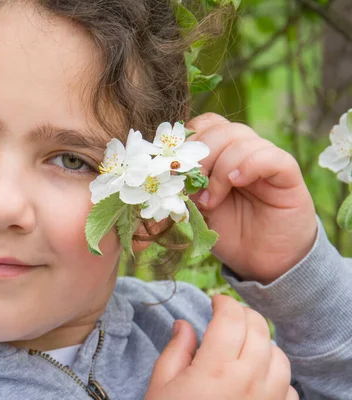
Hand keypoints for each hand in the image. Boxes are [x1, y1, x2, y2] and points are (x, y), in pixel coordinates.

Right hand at [145, 295, 297, 399]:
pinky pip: (288, 386)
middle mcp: (248, 381)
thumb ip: (176, 349)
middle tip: (228, 316)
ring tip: (243, 344)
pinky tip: (256, 376)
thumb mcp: (161, 384)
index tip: (215, 301)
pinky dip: (276, 374)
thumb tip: (185, 324)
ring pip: (279, 355)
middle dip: (243, 315)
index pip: (231, 318)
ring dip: (263, 342)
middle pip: (259, 330)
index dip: (223, 303)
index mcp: (215, 368)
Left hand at [186, 113, 316, 283]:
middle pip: (219, 129)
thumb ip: (181, 189)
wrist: (260, 260)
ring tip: (211, 200)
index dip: (186, 141)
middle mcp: (243, 150)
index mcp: (221, 153)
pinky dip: (247, 166)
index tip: (173, 168)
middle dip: (198, 156)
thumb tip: (156, 178)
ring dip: (218, 169)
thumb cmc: (228, 231)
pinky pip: (269, 156)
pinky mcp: (287, 173)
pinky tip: (235, 183)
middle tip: (191, 187)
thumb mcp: (195, 209)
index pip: (202, 126)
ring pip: (240, 139)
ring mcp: (266, 159)